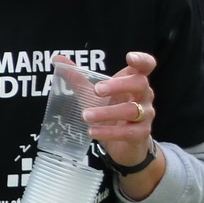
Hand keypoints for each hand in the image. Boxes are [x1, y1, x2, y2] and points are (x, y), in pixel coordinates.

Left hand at [81, 52, 165, 198]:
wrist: (123, 144)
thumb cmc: (110, 111)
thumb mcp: (92, 94)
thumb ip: (77, 77)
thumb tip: (57, 58)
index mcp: (134, 81)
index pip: (146, 66)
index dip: (142, 60)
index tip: (129, 57)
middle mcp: (144, 96)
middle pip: (140, 84)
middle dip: (118, 85)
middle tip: (96, 90)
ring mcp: (145, 115)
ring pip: (132, 110)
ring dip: (107, 112)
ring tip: (85, 116)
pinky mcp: (141, 134)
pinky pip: (128, 132)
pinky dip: (109, 132)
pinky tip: (92, 132)